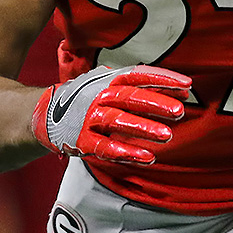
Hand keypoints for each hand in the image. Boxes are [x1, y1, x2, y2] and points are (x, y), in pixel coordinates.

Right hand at [32, 64, 191, 164]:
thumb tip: (182, 92)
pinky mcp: (81, 140)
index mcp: (109, 80)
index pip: (139, 75)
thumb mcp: (112, 85)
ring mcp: (89, 118)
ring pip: (118, 121)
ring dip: (143, 128)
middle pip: (130, 97)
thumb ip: (143, 88)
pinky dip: (125, 152)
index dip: (163, 78)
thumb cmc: (90, 99)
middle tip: (179, 112)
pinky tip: (146, 157)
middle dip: (156, 103)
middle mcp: (99, 96)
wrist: (45, 114)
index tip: (187, 85)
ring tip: (167, 136)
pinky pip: (104, 146)